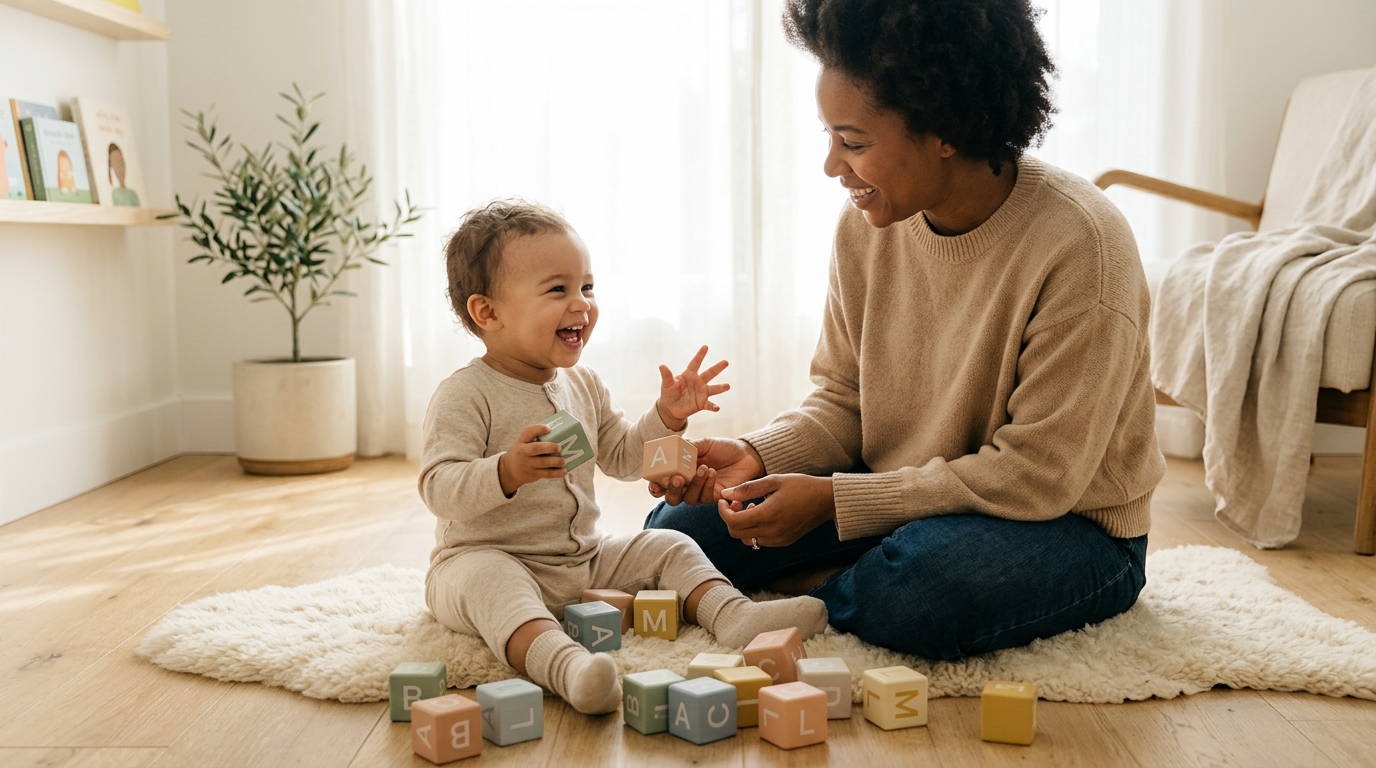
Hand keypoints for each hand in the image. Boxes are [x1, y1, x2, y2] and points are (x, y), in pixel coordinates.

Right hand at [497, 423, 566, 496]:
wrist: (509, 470)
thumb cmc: (522, 451)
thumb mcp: (523, 442)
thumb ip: (535, 437)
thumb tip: (559, 432)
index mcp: (522, 441)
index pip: (527, 432)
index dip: (538, 429)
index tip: (548, 428)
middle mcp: (523, 452)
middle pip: (535, 449)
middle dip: (548, 447)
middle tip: (559, 447)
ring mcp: (528, 464)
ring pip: (542, 463)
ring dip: (554, 462)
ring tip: (563, 460)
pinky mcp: (533, 474)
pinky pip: (546, 474)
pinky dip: (556, 473)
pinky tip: (564, 471)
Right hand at [649, 437, 763, 504]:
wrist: (745, 454)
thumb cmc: (722, 448)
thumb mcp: (703, 444)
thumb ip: (687, 447)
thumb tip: (671, 447)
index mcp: (680, 472)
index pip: (662, 484)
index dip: (655, 486)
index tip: (653, 482)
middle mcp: (688, 486)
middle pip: (672, 498)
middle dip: (672, 490)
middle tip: (678, 478)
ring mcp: (701, 493)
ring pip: (689, 499)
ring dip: (694, 484)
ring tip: (704, 468)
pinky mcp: (715, 498)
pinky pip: (705, 497)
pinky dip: (707, 485)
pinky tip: (712, 472)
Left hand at [655, 345, 729, 429]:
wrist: (671, 408)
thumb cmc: (669, 393)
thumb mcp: (667, 384)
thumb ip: (666, 376)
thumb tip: (661, 366)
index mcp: (689, 375)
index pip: (695, 363)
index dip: (700, 355)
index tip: (705, 347)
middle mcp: (698, 382)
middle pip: (709, 373)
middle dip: (717, 368)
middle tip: (726, 362)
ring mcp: (701, 393)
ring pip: (713, 389)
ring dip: (720, 387)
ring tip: (727, 386)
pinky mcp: (701, 403)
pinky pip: (709, 404)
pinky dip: (713, 406)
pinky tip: (717, 408)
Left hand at [717, 474, 835, 547]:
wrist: (827, 500)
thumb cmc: (801, 485)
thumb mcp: (773, 481)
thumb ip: (747, 488)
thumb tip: (725, 493)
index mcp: (768, 515)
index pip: (733, 521)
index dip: (723, 511)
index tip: (723, 500)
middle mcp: (772, 532)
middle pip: (736, 533)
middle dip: (730, 518)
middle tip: (736, 502)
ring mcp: (778, 540)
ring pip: (746, 539)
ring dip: (742, 525)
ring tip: (751, 507)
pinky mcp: (784, 542)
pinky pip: (760, 541)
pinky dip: (754, 530)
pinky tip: (762, 514)